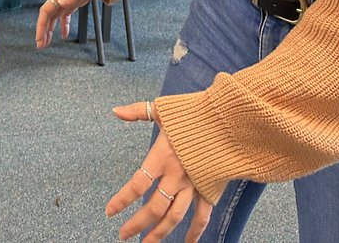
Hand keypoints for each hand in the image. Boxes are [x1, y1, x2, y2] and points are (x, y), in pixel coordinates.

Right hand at [35, 0, 104, 48]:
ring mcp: (66, 1)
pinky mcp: (72, 4)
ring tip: (46, 43)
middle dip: (42, 31)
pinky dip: (63, 26)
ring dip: (49, 30)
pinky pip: (63, 17)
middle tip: (40, 45)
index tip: (40, 38)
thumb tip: (61, 3)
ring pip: (53, 18)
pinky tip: (64, 35)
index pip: (46, 10)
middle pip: (47, 16)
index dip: (41, 25)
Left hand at [106, 101, 212, 241]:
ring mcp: (193, 185)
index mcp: (162, 157)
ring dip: (160, 233)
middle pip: (154, 208)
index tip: (110, 211)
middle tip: (123, 235)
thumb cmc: (193, 112)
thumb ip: (138, 111)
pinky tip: (188, 242)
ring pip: (174, 216)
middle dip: (137, 224)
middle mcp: (176, 176)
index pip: (137, 184)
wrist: (228, 119)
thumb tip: (115, 111)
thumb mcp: (163, 109)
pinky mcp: (209, 189)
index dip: (122, 200)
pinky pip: (202, 215)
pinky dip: (196, 231)